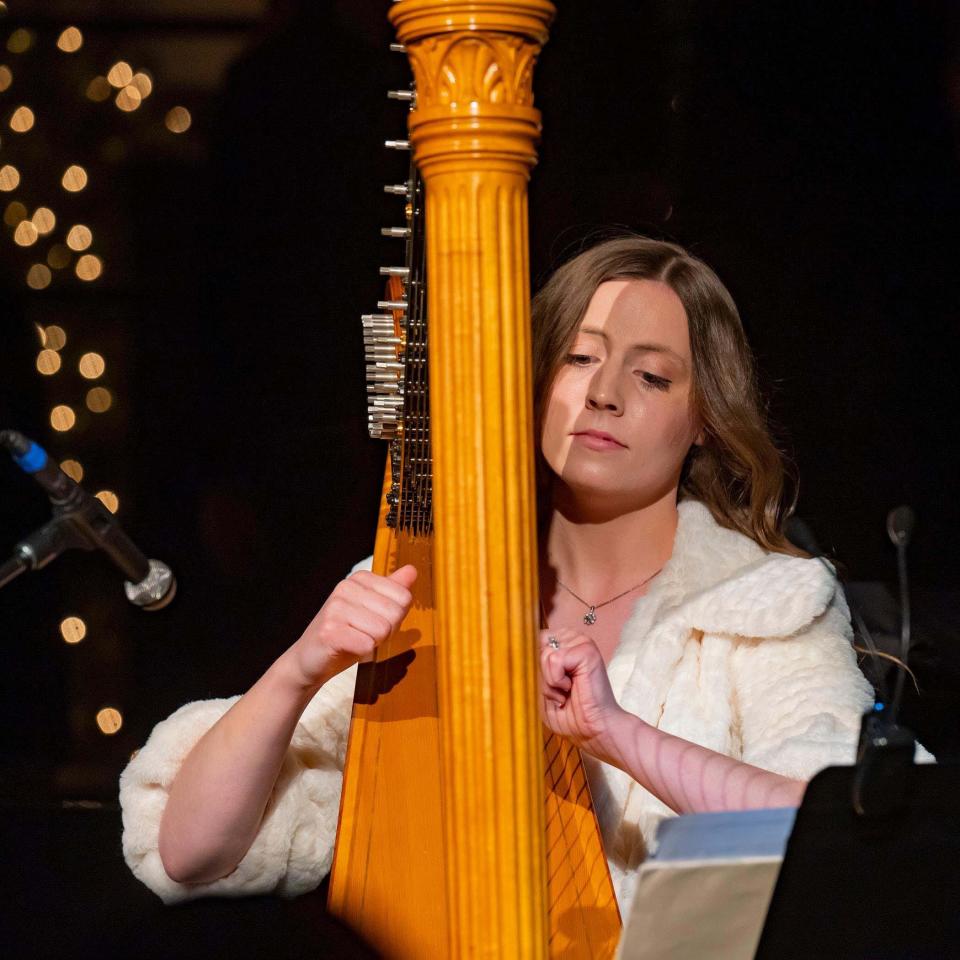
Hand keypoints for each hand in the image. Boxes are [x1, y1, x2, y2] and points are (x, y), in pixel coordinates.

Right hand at [285, 565, 417, 689]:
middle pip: (395, 613)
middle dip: (386, 631)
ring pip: (383, 630)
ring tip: (355, 639)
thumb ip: (393, 590)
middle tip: (364, 633)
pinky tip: (347, 648)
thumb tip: (412, 570)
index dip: (395, 617)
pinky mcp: (330, 631)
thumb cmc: (346, 633)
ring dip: (373, 642)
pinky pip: (367, 645)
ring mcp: (335, 608)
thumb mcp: (373, 609)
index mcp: (360, 578)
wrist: (311, 658)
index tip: (374, 621)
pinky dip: (362, 652)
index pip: (404, 597)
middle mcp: (346, 587)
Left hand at [539, 628, 626, 764]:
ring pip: (545, 654)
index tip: (550, 685)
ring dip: (550, 681)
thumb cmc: (568, 714)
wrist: (592, 731)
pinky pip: (554, 660)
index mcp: (562, 643)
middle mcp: (572, 638)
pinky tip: (572, 688)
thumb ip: (530, 666)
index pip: (532, 641)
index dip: (533, 666)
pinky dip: (557, 680)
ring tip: (566, 691)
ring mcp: (581, 642)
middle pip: (537, 647)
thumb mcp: (540, 687)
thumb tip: (516, 649)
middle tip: (560, 690)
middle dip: (542, 674)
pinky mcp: (587, 650)